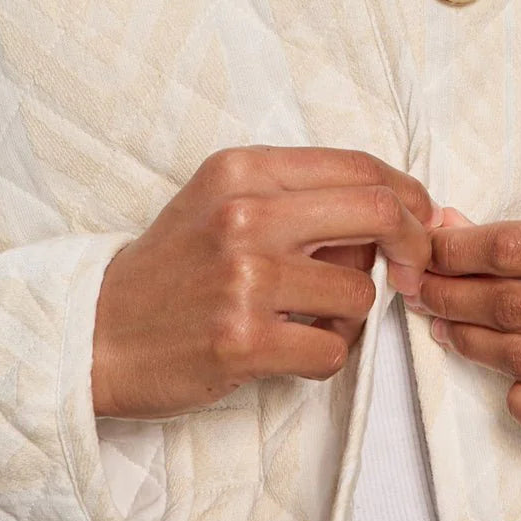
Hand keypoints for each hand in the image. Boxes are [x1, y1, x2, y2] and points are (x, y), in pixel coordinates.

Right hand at [91, 145, 438, 418]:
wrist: (99, 332)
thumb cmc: (173, 266)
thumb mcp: (224, 200)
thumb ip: (297, 195)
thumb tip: (388, 213)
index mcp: (244, 169)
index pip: (357, 166)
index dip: (407, 193)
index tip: (421, 218)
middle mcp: (245, 214)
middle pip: (377, 213)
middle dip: (413, 243)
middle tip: (412, 269)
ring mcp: (244, 278)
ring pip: (359, 291)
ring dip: (350, 313)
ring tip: (309, 315)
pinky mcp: (244, 340)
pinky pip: (332, 349)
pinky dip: (325, 355)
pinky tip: (290, 348)